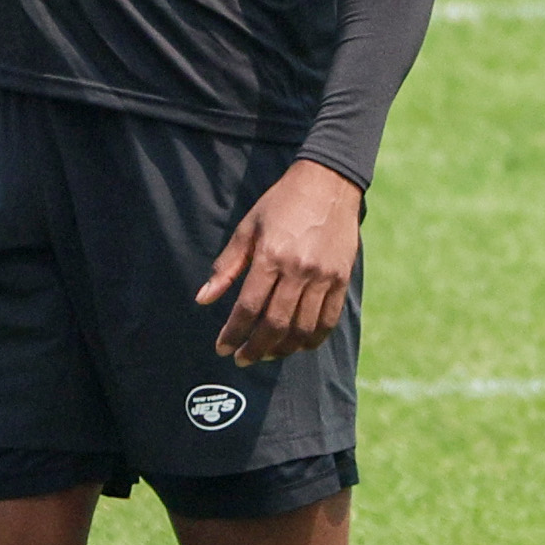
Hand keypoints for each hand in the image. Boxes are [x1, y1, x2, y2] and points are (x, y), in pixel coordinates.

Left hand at [197, 159, 365, 365]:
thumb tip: (203, 299)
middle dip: (255, 348)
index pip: (248, 307)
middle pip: (275, 324)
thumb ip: (226, 266)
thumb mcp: (248, 229)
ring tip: (266, 354)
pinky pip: (327, 320)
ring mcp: (324, 277)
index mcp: (271, 256)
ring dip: (282, 349)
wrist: (328, 184)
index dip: (233, 332)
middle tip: (242, 359)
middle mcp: (299, 270)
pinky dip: (312, 339)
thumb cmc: (280, 205)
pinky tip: (297, 345)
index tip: (222, 348)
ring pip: (302, 328)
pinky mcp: (341, 279)